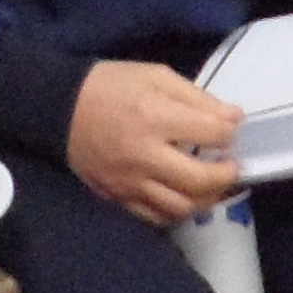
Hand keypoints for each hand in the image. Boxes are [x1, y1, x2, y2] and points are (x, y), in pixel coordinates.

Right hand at [67, 60, 244, 226]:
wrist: (59, 107)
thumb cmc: (111, 86)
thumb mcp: (156, 75)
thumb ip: (198, 97)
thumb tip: (233, 119)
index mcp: (156, 117)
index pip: (212, 133)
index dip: (230, 132)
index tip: (232, 129)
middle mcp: (144, 155)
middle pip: (200, 180)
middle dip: (226, 174)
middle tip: (231, 166)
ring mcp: (129, 182)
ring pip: (180, 206)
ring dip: (206, 198)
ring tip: (212, 184)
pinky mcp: (116, 197)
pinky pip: (154, 217)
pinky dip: (176, 210)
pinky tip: (184, 195)